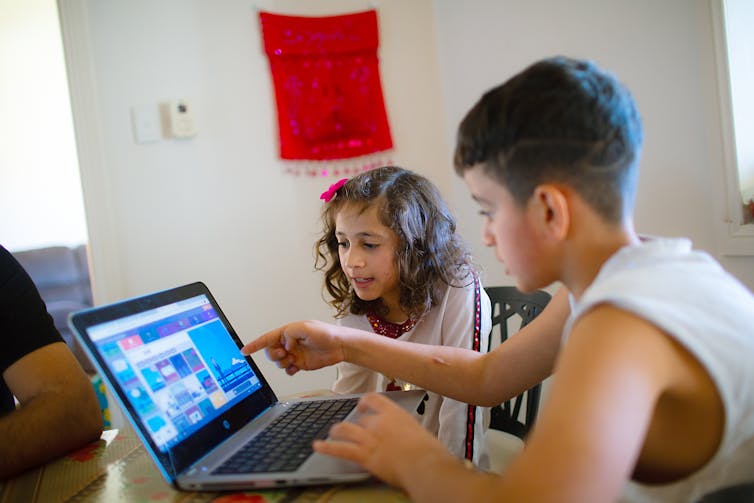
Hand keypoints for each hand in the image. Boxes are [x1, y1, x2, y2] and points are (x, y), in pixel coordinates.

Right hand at [240, 320, 344, 374]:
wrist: (340, 346)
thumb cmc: (325, 333)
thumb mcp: (306, 328)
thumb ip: (290, 333)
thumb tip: (284, 343)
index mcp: (288, 332)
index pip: (267, 338)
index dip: (255, 344)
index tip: (244, 350)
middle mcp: (289, 343)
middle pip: (271, 352)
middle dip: (274, 355)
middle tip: (284, 354)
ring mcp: (294, 354)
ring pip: (278, 363)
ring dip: (283, 363)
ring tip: (293, 360)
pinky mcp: (300, 364)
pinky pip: (288, 370)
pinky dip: (289, 370)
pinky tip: (295, 368)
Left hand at [313, 392, 453, 487]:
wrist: (424, 464)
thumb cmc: (428, 452)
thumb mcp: (419, 432)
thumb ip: (406, 431)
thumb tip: (405, 436)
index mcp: (394, 413)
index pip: (373, 399)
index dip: (364, 402)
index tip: (362, 406)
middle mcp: (379, 422)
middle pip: (360, 419)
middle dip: (356, 425)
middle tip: (354, 430)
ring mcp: (370, 438)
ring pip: (345, 429)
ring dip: (337, 430)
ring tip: (332, 432)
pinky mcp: (364, 455)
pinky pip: (341, 449)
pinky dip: (327, 447)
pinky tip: (317, 446)